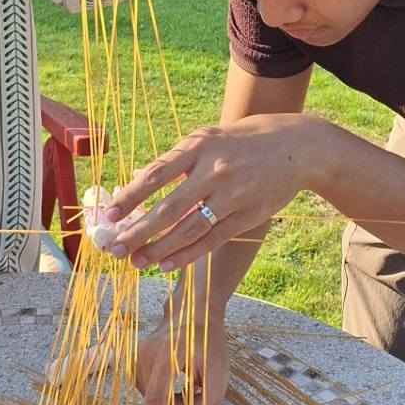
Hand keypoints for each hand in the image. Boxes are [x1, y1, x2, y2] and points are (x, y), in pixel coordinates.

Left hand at [106, 114, 325, 272]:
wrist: (296, 147)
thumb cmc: (240, 142)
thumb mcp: (207, 139)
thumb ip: (175, 162)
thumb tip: (135, 182)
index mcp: (199, 146)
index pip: (156, 174)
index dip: (130, 196)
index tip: (108, 215)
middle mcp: (216, 171)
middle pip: (169, 208)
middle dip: (138, 231)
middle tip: (114, 248)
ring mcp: (233, 195)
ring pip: (189, 229)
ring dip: (158, 249)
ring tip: (135, 262)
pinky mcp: (247, 216)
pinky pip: (212, 240)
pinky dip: (187, 255)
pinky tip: (166, 265)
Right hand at [136, 302, 229, 404]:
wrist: (194, 310)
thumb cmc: (208, 340)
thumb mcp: (217, 373)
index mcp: (166, 356)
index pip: (158, 400)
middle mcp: (145, 357)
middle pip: (156, 402)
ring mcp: (137, 358)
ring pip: (153, 399)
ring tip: (194, 391)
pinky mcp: (136, 361)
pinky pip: (150, 390)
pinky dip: (165, 396)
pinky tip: (180, 385)